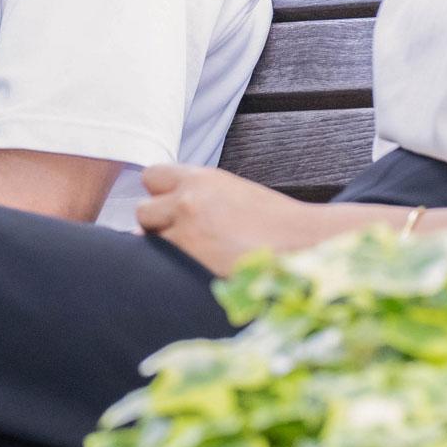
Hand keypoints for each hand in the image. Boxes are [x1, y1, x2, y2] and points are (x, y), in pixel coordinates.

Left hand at [134, 164, 351, 274]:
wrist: (304, 245)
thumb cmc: (274, 223)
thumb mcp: (234, 193)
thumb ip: (198, 195)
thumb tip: (163, 212)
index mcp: (202, 178)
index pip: (152, 176)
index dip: (158, 193)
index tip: (170, 207)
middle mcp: (189, 201)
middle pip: (142, 210)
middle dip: (157, 224)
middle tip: (182, 237)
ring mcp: (186, 233)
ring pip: (147, 241)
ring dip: (162, 248)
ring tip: (193, 255)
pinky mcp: (189, 263)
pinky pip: (161, 265)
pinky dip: (172, 270)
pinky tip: (193, 270)